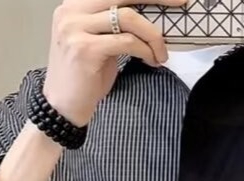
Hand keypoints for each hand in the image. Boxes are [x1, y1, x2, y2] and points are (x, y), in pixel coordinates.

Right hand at [44, 0, 186, 125]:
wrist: (63, 107)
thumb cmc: (84, 77)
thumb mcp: (99, 42)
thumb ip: (115, 24)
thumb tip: (152, 16)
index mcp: (75, 3)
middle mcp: (72, 10)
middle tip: (180, 3)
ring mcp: (75, 28)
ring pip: (128, 17)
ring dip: (153, 35)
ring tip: (161, 53)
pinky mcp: (85, 49)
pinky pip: (126, 42)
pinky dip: (145, 50)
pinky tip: (151, 61)